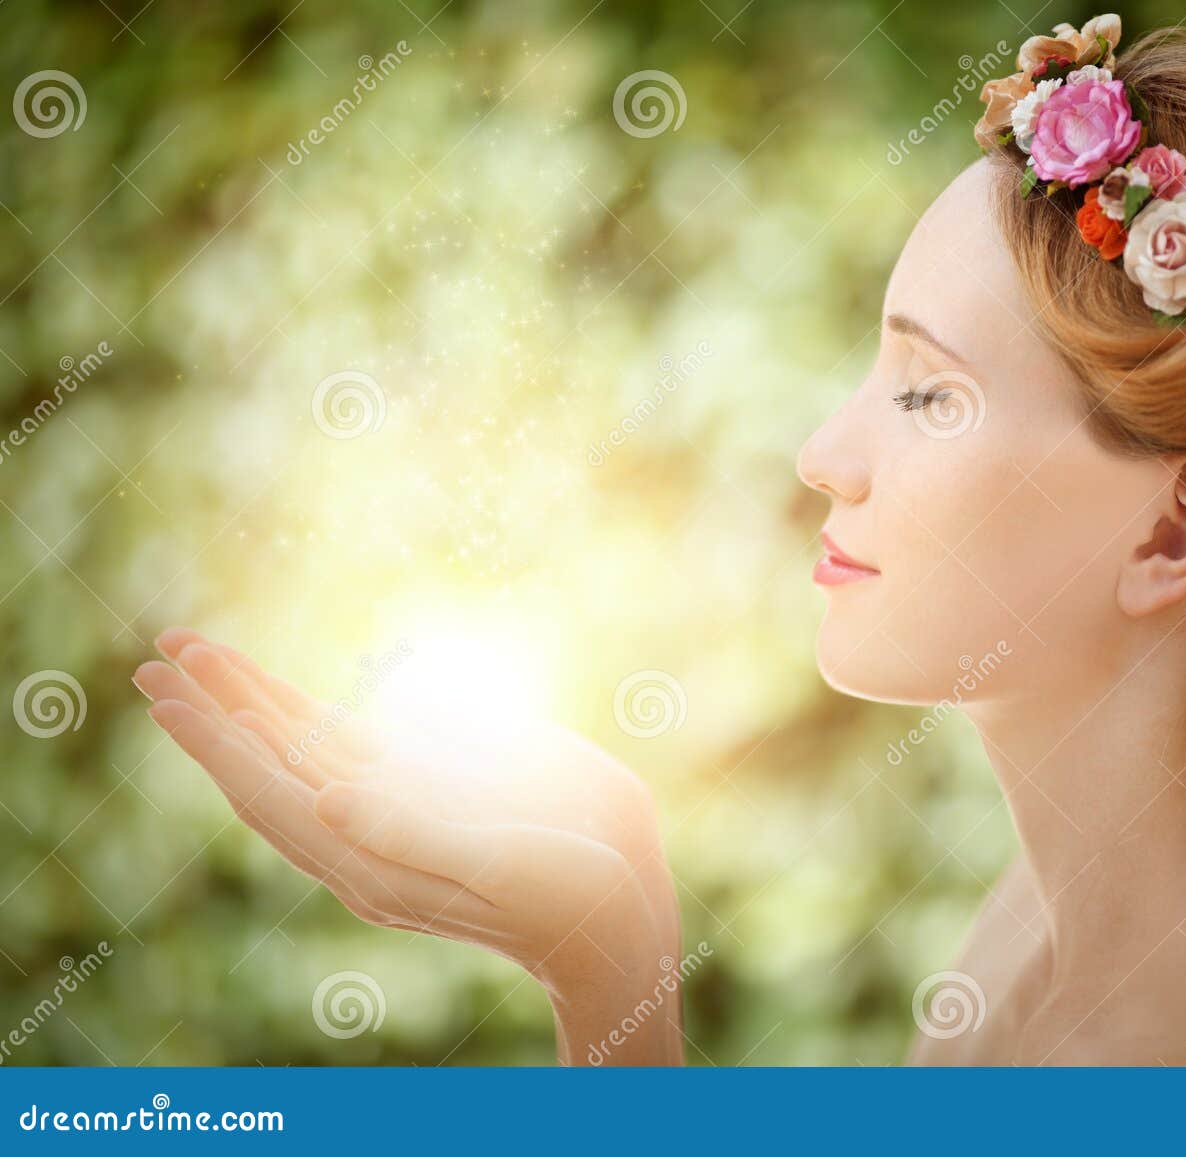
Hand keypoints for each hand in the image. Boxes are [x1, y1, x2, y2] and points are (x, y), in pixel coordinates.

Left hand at [134, 627, 683, 1063]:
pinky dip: (312, 717)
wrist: (615, 912)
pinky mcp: (435, 793)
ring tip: (202, 655)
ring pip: (304, 750)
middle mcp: (368, 833)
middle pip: (268, 762)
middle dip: (213, 707)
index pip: (271, 790)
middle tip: (160, 651)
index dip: (217, 737)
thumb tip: (325, 799)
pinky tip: (292, 700)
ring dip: (250, 701)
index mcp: (370, 860)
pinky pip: (357, 749)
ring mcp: (397, 811)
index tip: (168, 688)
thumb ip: (413, 832)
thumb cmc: (566, 896)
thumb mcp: (495, 863)